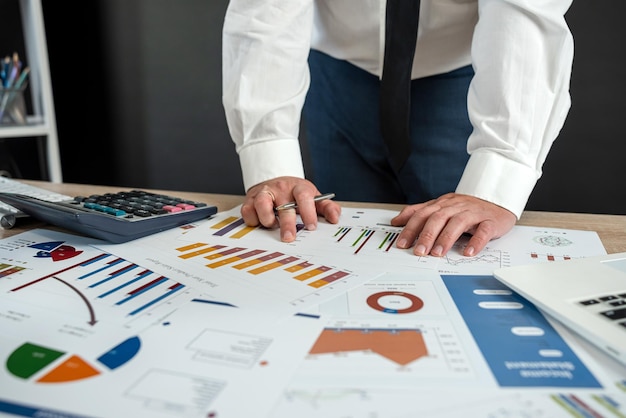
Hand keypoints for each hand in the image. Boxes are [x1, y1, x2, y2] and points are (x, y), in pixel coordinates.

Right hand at [241, 176, 340, 241]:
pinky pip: (248, 212)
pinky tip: (260, 223)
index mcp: (298, 188)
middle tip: (289, 238)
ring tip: (272, 225)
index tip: (311, 227)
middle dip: (287, 224)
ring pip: (262, 204)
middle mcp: (280, 189)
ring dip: (267, 219)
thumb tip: (335, 218)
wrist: (275, 179)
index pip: (304, 198)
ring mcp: (264, 193)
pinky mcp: (250, 200)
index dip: (308, 212)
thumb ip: (326, 207)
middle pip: (284, 206)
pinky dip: (253, 220)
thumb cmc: (295, 194)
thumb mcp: (313, 197)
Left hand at [391, 193, 516, 256]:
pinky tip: (468, 252)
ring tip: (438, 253)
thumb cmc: (467, 207)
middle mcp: (456, 206)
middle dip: (427, 235)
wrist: (497, 199)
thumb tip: (396, 221)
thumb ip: (419, 213)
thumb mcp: (441, 206)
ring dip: (446, 238)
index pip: (423, 214)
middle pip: (438, 218)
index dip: (411, 228)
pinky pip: (483, 230)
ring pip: (458, 223)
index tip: (402, 243)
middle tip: (419, 251)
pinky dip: (476, 241)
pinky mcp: (490, 221)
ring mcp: (474, 213)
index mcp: (443, 204)